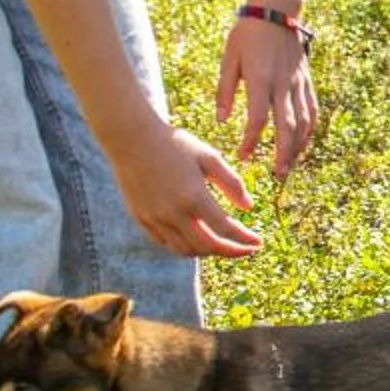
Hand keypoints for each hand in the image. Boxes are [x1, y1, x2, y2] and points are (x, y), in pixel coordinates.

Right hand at [113, 120, 261, 258]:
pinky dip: (186, 246)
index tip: (258, 242)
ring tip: (224, 245)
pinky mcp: (141, 219)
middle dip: (231, 251)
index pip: (225, 229)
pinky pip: (167, 243)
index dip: (245, 239)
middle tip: (247, 249)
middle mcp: (173, 213)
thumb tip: (249, 207)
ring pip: (186, 250)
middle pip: (208, 246)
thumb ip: (232, 183)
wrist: (131, 138)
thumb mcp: (209, 157)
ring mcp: (154, 218)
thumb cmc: (175, 144)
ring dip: (208, 252)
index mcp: (194, 196)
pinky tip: (198, 238)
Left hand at [220, 12, 319, 176]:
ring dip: (299, 146)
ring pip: (304, 121)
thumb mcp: (229, 59)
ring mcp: (298, 83)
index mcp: (260, 79)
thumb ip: (225, 91)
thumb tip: (222, 120)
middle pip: (287, 126)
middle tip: (278, 174)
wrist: (276, 10)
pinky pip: (312, 110)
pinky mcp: (306, 80)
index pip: (258, 118)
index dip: (251, 140)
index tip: (243, 155)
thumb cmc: (247, 34)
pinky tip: (304, 143)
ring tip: (290, 165)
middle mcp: (283, 84)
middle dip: (283, 152)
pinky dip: (310, 129)